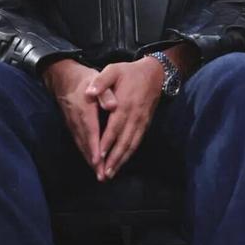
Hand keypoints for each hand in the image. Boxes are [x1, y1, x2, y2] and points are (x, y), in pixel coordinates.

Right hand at [42, 58, 113, 177]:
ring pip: (82, 145)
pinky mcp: (72, 126)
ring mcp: (73, 124)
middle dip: (94, 161)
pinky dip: (86, 153)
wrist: (65, 78)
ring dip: (90, 161)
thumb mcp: (98, 79)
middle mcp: (77, 121)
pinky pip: (80, 142)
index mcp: (85, 110)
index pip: (91, 132)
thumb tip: (112, 106)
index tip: (99, 161)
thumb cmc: (86, 79)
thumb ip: (105, 94)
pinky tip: (93, 162)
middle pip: (86, 144)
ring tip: (100, 175)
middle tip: (102, 176)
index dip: (95, 147)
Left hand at [86, 57, 163, 179]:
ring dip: (122, 160)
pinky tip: (123, 161)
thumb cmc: (130, 72)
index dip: (107, 142)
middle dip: (114, 159)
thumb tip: (89, 92)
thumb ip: (101, 81)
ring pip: (131, 144)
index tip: (99, 156)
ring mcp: (141, 121)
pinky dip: (130, 153)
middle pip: (123, 141)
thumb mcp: (114, 70)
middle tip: (104, 174)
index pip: (114, 127)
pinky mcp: (146, 124)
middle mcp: (134, 116)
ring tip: (111, 173)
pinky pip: (138, 141)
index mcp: (125, 104)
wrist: (155, 74)